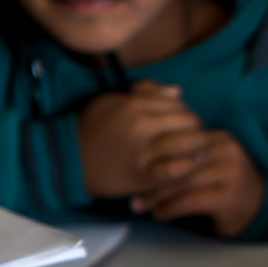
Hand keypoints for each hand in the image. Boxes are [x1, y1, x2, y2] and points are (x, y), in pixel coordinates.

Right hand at [77, 80, 205, 198]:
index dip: (187, 113)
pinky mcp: (143, 175)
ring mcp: (143, 150)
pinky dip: (187, 168)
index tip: (183, 123)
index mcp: (136, 104)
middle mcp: (142, 125)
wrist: (69, 158)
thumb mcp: (114, 100)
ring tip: (196, 153)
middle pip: (188, 122)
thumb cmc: (92, 127)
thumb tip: (179, 92)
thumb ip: (148, 94)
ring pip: (188, 143)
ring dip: (198, 148)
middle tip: (195, 139)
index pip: (179, 103)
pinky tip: (187, 168)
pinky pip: (176, 170)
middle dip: (197, 130)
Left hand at [130, 130, 264, 238]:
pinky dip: (171, 209)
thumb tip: (146, 145)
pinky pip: (190, 201)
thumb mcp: (208, 160)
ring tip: (140, 205)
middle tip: (131, 190)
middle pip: (178, 161)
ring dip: (156, 196)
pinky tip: (161, 214)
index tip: (133, 166)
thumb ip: (186, 150)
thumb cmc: (224, 184)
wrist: (259, 209)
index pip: (179, 139)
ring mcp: (229, 173)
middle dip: (151, 177)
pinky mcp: (228, 197)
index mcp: (218, 137)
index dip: (154, 154)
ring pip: (181, 182)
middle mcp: (225, 151)